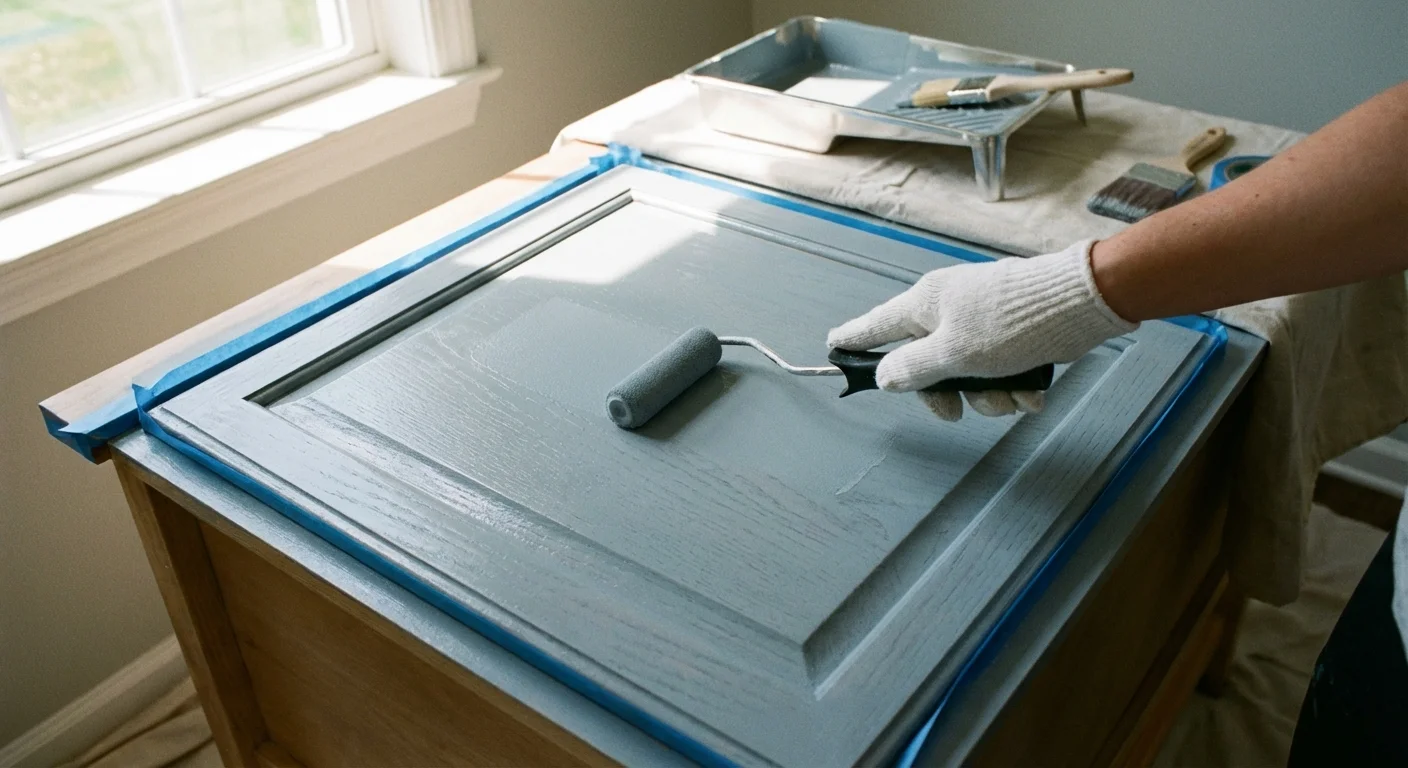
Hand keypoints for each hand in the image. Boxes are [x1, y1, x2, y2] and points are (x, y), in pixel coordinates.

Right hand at [827, 239, 1136, 419]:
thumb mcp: (954, 354)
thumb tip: (884, 376)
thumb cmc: (1012, 324)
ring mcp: (982, 322)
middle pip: (926, 364)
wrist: (1081, 304)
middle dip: (947, 395)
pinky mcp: (1013, 334)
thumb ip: (913, 369)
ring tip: (1013, 398)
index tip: (832, 348)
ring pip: (968, 375)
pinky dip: (1015, 387)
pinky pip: (1000, 371)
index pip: (876, 326)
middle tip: (956, 412)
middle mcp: (949, 310)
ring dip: (990, 397)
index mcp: (925, 305)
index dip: (853, 341)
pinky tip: (1032, 392)